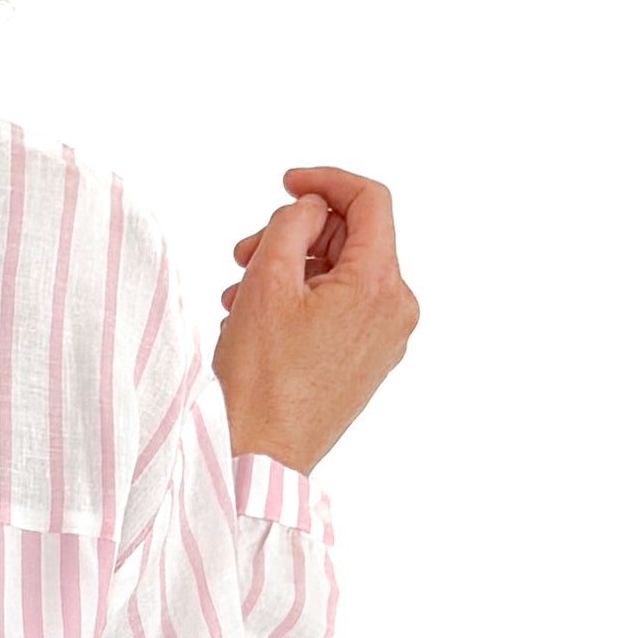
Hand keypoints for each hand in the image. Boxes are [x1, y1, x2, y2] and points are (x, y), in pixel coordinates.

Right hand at [211, 164, 417, 473]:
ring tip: (240, 292)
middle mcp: (396, 310)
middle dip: (296, 235)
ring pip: (341, 274)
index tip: (287, 184)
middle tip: (243, 253)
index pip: (370, 201)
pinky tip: (258, 316)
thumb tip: (309, 209)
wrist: (262, 455)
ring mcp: (385, 338)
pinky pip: (340, 308)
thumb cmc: (261, 379)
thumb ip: (291, 225)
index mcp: (380, 286)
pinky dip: (302, 299)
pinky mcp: (368, 360)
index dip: (326, 181)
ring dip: (291, 269)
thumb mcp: (267, 281)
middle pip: (352, 239)